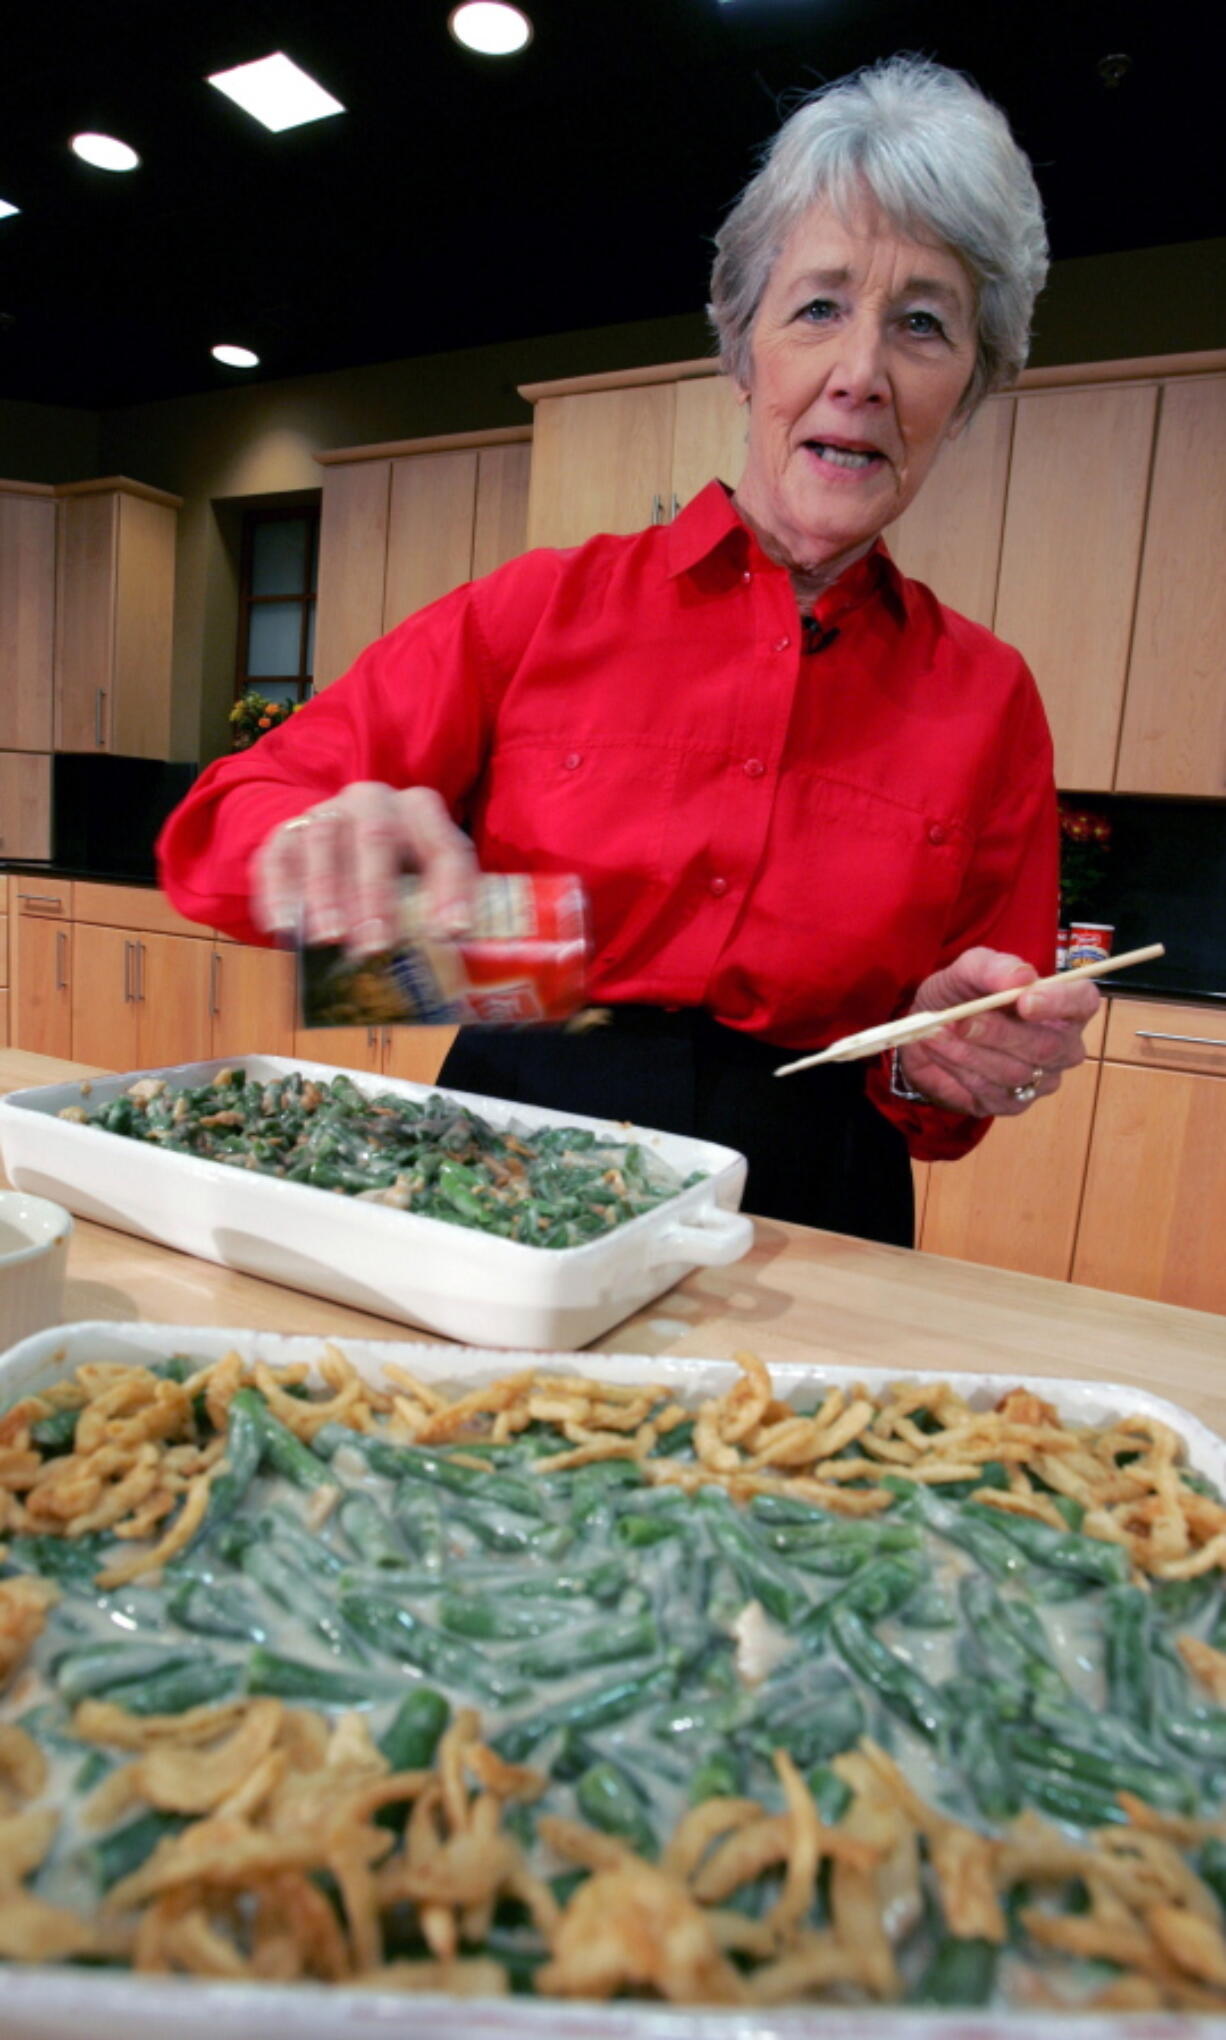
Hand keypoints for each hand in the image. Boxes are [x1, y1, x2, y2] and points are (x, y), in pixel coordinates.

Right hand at [251, 782, 478, 954]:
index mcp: (420, 810)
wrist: (345, 843)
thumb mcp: (431, 879)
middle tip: (375, 945)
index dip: (449, 889)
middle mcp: (372, 801)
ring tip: (328, 939)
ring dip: (325, 895)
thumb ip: (446, 904)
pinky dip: (278, 893)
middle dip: (375, 895)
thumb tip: (453, 942)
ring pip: (323, 843)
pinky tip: (284, 928)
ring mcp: (326, 812)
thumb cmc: (400, 871)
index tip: (449, 933)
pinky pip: (276, 857)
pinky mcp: (287, 832)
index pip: (443, 845)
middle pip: (376, 838)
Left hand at [897, 945, 1100, 1117]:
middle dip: (1000, 1033)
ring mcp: (1040, 1079)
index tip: (1025, 1002)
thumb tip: (1022, 976)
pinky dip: (958, 1068)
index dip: (1059, 1003)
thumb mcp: (968, 970)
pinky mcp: (1012, 1104)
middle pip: (1047, 1046)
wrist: (927, 1031)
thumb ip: (993, 967)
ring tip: (937, 1031)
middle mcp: (1062, 1045)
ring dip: (969, 1052)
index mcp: (1063, 1004)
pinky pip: (990, 1092)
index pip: (1083, 1002)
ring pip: (1014, 1072)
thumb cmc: (961, 995)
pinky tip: (937, 1049)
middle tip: (962, 1021)